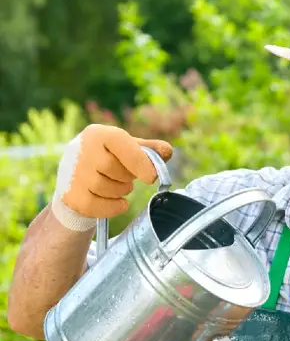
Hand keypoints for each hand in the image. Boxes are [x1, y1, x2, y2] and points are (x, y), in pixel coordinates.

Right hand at [51, 124, 172, 231]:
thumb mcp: (126, 150)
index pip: (123, 145)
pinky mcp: (72, 197)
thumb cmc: (106, 160)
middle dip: (128, 178)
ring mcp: (74, 174)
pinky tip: (112, 200)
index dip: (141, 162)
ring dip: (120, 192)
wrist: (73, 180)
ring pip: (111, 190)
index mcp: (97, 134)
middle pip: (119, 171)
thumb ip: (148, 150)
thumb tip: (167, 151)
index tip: (152, 177)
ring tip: (114, 185)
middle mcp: (82, 150)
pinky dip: (114, 207)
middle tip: (123, 177)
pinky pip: (103, 207)